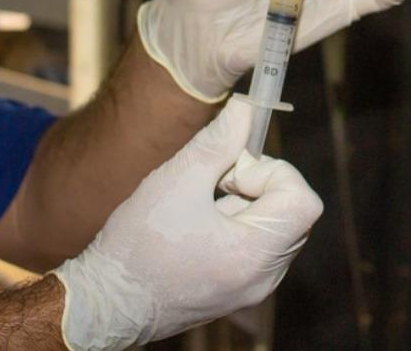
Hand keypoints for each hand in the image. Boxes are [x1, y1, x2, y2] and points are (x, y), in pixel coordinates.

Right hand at [53, 97, 322, 349]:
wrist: (106, 302)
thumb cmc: (137, 245)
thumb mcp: (177, 181)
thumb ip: (219, 141)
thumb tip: (247, 108)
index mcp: (254, 255)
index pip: (304, 202)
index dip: (273, 174)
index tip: (231, 174)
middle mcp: (264, 279)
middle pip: (293, 213)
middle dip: (260, 186)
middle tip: (215, 183)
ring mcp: (253, 289)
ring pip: (276, 228)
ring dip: (247, 205)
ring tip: (201, 208)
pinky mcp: (239, 292)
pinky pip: (259, 248)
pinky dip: (238, 226)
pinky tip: (198, 227)